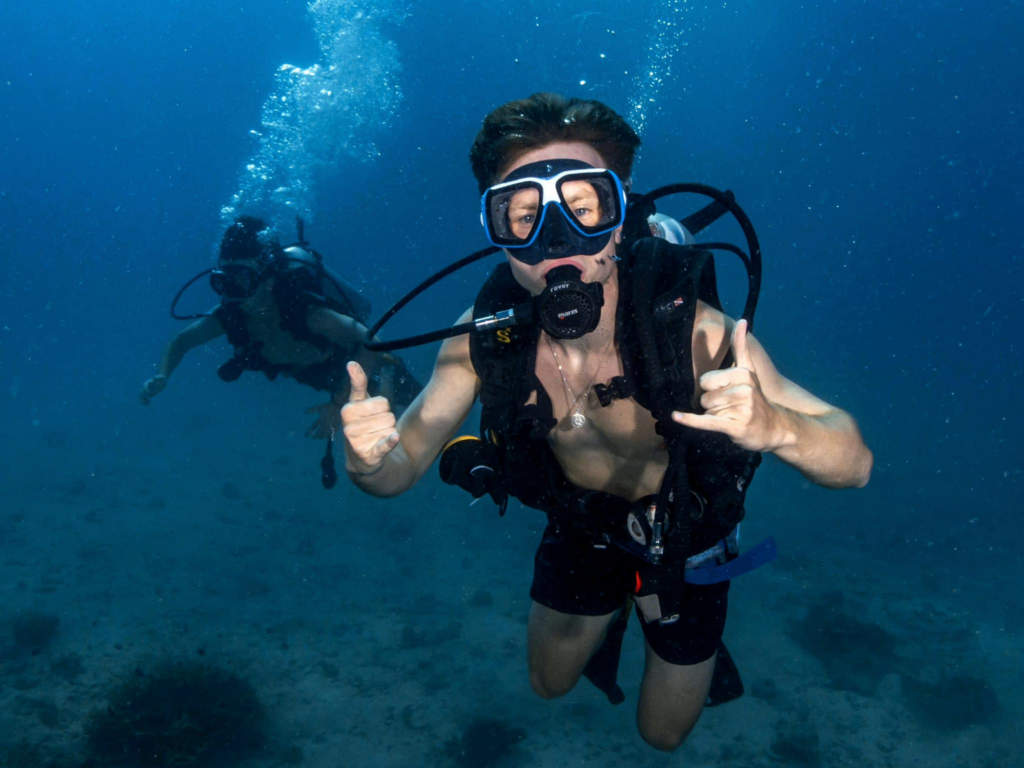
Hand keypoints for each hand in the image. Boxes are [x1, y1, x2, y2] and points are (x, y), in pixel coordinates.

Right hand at [139, 375, 166, 404]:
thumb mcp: (162, 378)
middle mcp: (146, 387)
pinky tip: (149, 403)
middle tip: (148, 398)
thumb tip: (154, 377)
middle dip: (143, 396)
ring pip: (141, 397)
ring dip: (143, 400)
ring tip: (149, 402)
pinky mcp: (148, 395)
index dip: (145, 390)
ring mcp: (146, 391)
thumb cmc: (162, 379)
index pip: (144, 386)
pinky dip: (145, 402)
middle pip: (141, 392)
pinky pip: (144, 399)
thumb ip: (159, 378)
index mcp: (148, 383)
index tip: (148, 393)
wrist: (161, 381)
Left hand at [305, 401, 341, 439]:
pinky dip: (329, 436)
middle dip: (316, 436)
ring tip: (319, 438)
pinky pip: (332, 433)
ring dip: (321, 436)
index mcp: (320, 420)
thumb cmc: (328, 406)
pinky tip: (327, 437)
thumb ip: (312, 410)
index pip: (313, 427)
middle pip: (319, 432)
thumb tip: (304, 412)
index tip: (306, 436)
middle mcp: (324, 424)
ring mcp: (330, 426)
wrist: (338, 406)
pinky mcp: (336, 427)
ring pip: (325, 434)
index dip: (309, 432)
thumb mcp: (319, 407)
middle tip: (313, 438)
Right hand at [340, 361, 398, 473]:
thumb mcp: (358, 404)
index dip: (382, 407)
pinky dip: (390, 441)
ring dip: (388, 432)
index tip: (374, 412)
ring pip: (390, 428)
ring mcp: (358, 442)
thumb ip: (357, 383)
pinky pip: (384, 444)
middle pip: (389, 415)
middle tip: (375, 428)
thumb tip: (351, 363)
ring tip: (376, 437)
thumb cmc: (362, 424)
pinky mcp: (369, 455)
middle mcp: (349, 426)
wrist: (360, 458)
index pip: (382, 402)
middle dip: (386, 421)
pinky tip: (394, 437)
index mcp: (348, 410)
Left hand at [671, 319, 782, 451]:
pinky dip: (689, 420)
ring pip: (706, 410)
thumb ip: (740, 346)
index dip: (711, 388)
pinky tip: (675, 416)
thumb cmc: (755, 398)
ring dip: (715, 415)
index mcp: (743, 374)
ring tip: (732, 416)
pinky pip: (705, 421)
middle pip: (704, 396)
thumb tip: (741, 320)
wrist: (774, 428)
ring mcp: (741, 409)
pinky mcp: (735, 426)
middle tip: (731, 407)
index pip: (705, 380)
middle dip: (712, 404)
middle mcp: (744, 390)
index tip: (727, 391)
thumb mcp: (749, 370)